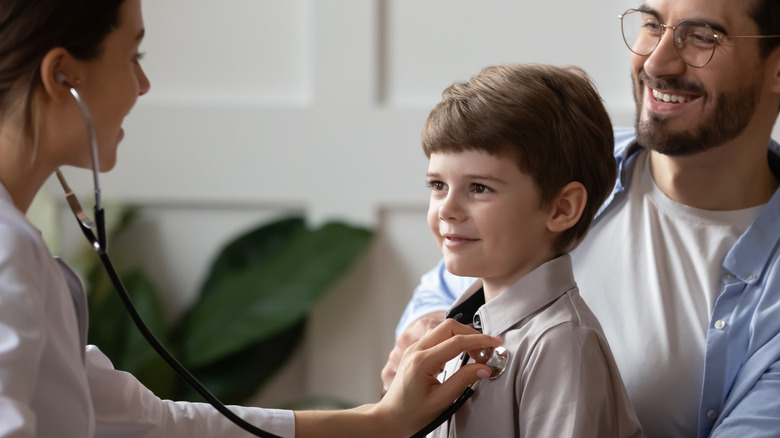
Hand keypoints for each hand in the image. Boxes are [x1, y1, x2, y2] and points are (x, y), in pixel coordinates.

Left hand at [372, 319, 500, 436]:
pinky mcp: (416, 351)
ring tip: (478, 351)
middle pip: (449, 326)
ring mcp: (414, 348)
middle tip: (487, 348)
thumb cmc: (412, 413)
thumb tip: (484, 368)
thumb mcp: (441, 400)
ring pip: (443, 329)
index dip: (479, 341)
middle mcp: (416, 349)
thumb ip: (463, 381)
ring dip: (463, 335)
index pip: (456, 342)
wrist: (390, 417)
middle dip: (471, 333)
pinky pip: (437, 337)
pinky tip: (463, 352)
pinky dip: (454, 340)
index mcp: (422, 361)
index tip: (495, 344)